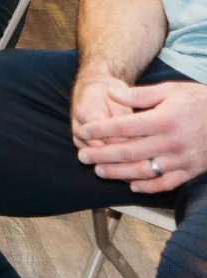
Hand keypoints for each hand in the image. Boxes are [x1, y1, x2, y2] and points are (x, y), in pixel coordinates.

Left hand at [75, 80, 206, 192]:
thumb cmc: (198, 101)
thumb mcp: (170, 90)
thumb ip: (139, 95)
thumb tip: (111, 94)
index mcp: (163, 120)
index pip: (124, 127)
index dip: (101, 129)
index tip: (84, 131)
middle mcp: (171, 142)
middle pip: (129, 151)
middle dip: (102, 155)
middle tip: (82, 156)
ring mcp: (181, 159)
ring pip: (144, 170)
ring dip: (119, 173)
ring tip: (100, 171)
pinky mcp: (191, 171)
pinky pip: (167, 184)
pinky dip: (148, 187)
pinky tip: (132, 185)